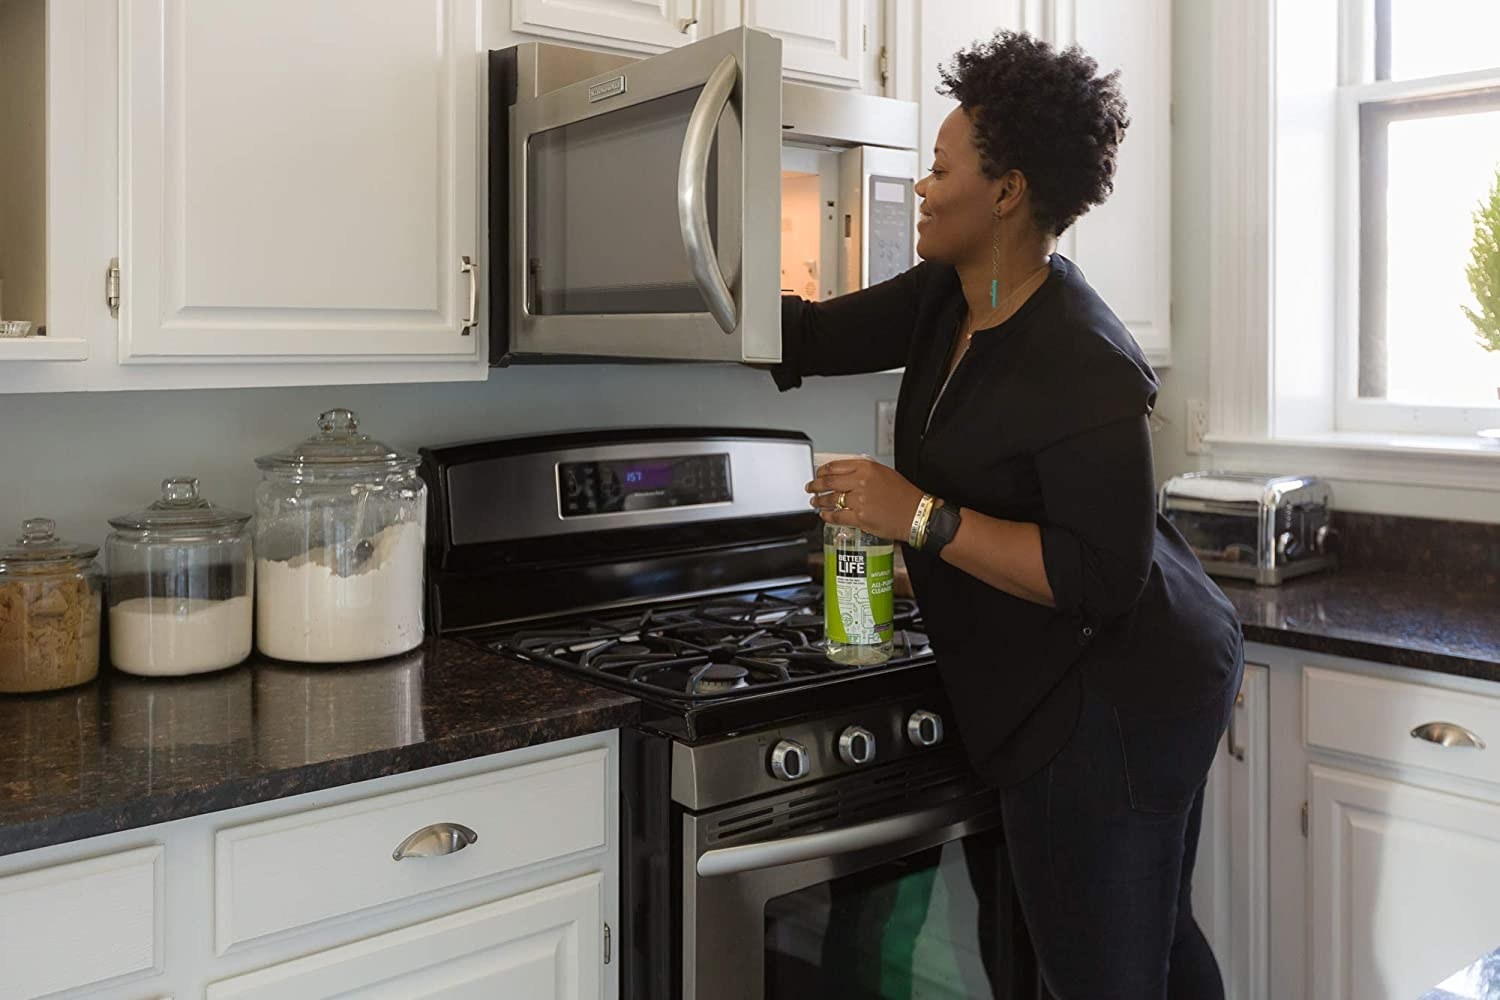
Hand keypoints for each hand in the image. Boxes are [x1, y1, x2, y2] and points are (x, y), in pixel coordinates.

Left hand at [806, 457, 924, 541]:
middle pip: (829, 482)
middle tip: (810, 487)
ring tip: (815, 502)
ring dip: (819, 501)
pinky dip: (827, 516)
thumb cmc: (904, 495)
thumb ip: (864, 471)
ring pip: (831, 500)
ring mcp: (859, 500)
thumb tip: (846, 474)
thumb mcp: (884, 473)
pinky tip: (824, 515)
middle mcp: (860, 482)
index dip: (822, 471)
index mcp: (866, 468)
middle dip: (816, 486)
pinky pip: (837, 516)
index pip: (835, 466)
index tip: (818, 474)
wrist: (916, 513)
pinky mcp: (859, 517)